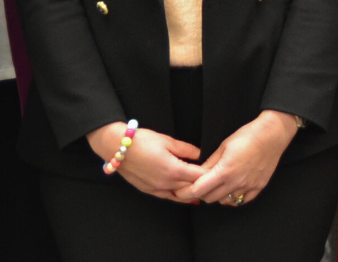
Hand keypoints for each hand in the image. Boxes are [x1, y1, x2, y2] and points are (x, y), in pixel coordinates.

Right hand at [86, 121, 205, 201]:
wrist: (117, 147)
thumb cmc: (143, 141)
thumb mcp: (168, 141)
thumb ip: (187, 150)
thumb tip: (201, 154)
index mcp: (174, 170)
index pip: (199, 177)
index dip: (210, 174)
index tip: (220, 172)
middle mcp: (166, 183)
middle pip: (192, 188)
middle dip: (204, 185)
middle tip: (215, 182)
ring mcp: (157, 189)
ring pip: (181, 196)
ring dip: (192, 194)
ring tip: (203, 190)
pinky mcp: (149, 191)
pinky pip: (168, 197)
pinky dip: (178, 196)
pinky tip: (186, 195)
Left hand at [177, 110, 299, 205]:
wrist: (272, 134)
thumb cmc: (247, 136)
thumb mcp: (223, 146)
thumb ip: (210, 163)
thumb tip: (198, 173)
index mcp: (224, 171)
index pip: (198, 190)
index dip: (186, 192)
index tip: (181, 191)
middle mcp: (236, 182)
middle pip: (210, 198)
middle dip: (201, 193)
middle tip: (198, 185)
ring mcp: (248, 186)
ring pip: (225, 201)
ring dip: (217, 196)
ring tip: (217, 185)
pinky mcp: (258, 187)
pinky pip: (242, 201)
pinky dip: (233, 198)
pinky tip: (231, 189)